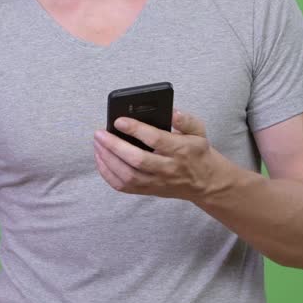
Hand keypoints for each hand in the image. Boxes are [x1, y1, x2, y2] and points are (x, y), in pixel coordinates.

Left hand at [93, 110, 231, 200]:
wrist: (205, 183)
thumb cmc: (197, 153)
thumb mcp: (199, 132)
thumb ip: (186, 120)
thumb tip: (172, 112)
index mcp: (181, 150)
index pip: (155, 140)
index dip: (135, 129)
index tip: (119, 120)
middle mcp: (168, 168)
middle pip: (137, 160)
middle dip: (114, 146)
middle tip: (99, 133)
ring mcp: (157, 182)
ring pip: (127, 176)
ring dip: (107, 160)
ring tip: (97, 143)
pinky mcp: (149, 191)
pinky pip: (124, 187)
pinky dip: (108, 174)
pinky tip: (101, 159)